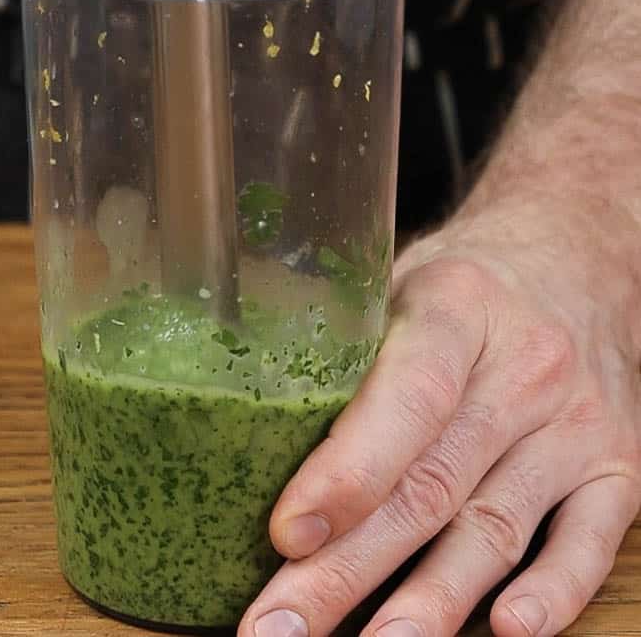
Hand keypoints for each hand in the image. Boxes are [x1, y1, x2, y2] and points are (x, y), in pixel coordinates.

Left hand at [238, 194, 640, 636]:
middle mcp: (525, 369)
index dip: (347, 472)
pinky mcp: (616, 468)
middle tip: (283, 625)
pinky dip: (549, 593)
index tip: (288, 536)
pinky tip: (502, 631)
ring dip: (430, 602)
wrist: (578, 263)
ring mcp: (577, 424)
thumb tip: (257, 418)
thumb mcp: (403, 280)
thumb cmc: (468, 282)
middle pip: (433, 484)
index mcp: (458, 309)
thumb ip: (350, 345)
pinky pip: (588, 541)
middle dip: (353, 567)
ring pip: (495, 526)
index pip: (406, 399)